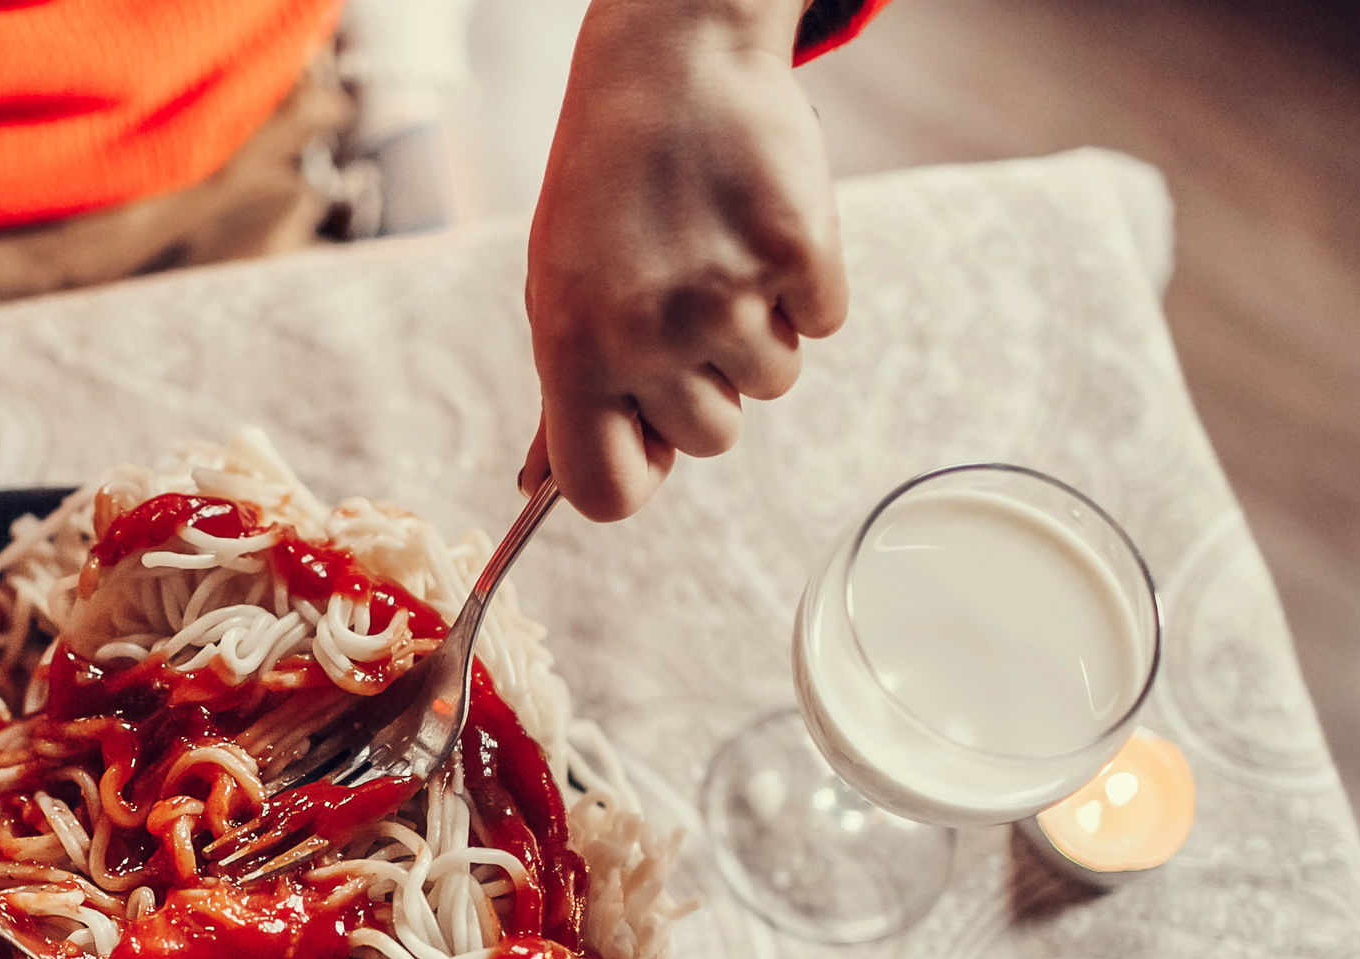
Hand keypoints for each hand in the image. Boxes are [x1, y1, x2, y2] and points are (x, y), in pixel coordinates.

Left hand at [522, 0, 846, 520]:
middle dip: (708, 385)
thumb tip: (537, 488)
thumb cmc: (607, 190)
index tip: (650, 434)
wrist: (672, 65)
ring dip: (758, 330)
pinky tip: (758, 229)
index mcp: (572, 353)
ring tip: (718, 254)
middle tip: (684, 300)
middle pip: (711, 441)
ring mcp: (726, 295)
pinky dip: (804, 285)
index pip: (603, 492)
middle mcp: (644, 335)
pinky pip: (822, 321)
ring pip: (772, 384)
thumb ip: (564, 394)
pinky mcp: (798, 254)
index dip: (637, 471)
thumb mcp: (561, 290)